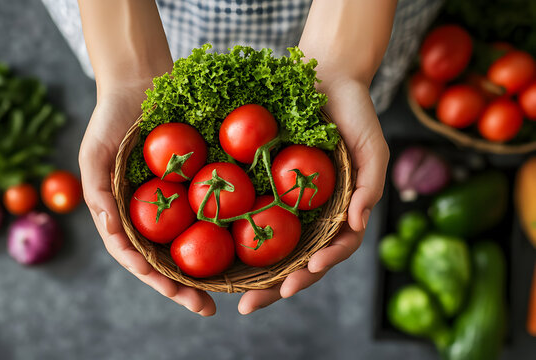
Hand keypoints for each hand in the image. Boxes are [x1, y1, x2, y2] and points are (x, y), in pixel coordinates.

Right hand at [79, 83, 216, 315]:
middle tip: (206, 307)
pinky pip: (209, 210)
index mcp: (122, 216)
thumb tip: (109, 227)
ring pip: (189, 244)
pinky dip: (222, 231)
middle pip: (166, 261)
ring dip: (205, 271)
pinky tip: (241, 247)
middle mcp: (148, 216)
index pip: (136, 257)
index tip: (174, 291)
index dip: (154, 278)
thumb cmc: (111, 119)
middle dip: (183, 288)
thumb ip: (97, 191)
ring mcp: (172, 203)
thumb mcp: (94, 154)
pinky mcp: (194, 186)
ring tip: (227, 291)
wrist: (141, 83)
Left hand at [238, 77, 388, 313]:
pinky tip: (219, 248)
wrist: (327, 78)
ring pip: (273, 246)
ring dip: (257, 274)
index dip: (319, 268)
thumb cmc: (356, 114)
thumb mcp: (372, 148)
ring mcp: (290, 202)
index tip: (302, 277)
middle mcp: (314, 213)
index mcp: (341, 211)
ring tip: (237, 295)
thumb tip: (358, 224)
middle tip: (251, 306)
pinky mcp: (267, 185)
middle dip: (278, 286)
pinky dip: (239, 233)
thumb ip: (370, 186)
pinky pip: (253, 212)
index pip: (333, 250)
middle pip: (298, 259)